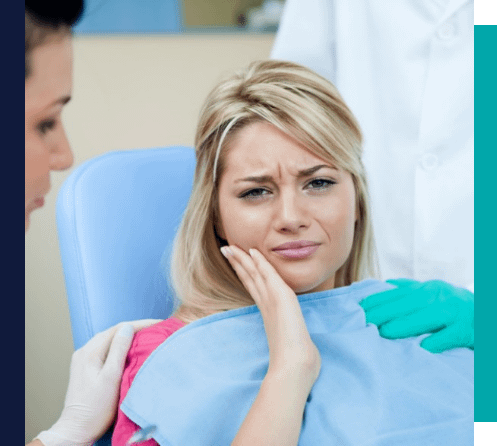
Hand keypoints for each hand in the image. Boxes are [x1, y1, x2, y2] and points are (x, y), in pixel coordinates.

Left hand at [35, 319, 161, 445]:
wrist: (77, 429)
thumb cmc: (96, 408)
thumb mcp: (112, 377)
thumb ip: (119, 350)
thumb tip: (128, 328)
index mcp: (90, 352)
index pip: (119, 329)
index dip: (140, 324)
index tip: (158, 324)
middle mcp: (84, 351)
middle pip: (113, 332)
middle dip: (134, 328)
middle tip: (155, 329)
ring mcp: (83, 359)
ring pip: (108, 340)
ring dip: (126, 336)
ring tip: (145, 336)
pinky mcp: (85, 367)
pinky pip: (104, 349)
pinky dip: (118, 346)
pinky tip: (128, 349)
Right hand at [221, 246, 319, 384]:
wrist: (294, 368)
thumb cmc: (295, 361)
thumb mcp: (293, 344)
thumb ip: (291, 339)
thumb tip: (298, 344)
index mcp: (268, 313)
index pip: (254, 287)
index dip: (244, 273)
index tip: (236, 262)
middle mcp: (267, 305)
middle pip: (249, 278)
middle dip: (238, 263)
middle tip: (225, 250)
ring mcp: (272, 301)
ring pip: (254, 274)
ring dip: (242, 259)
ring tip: (230, 247)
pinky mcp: (280, 297)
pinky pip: (267, 275)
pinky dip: (260, 263)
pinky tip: (252, 252)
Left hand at [359, 279, 473, 352]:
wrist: (490, 314)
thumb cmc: (456, 307)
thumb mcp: (436, 293)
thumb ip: (412, 290)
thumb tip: (386, 285)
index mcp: (429, 288)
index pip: (398, 293)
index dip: (377, 300)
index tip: (357, 309)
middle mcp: (441, 296)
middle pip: (409, 303)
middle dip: (384, 312)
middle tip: (363, 322)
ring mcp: (456, 311)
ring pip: (428, 316)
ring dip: (405, 324)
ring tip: (384, 333)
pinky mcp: (469, 329)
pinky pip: (452, 336)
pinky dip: (437, 341)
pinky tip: (422, 349)